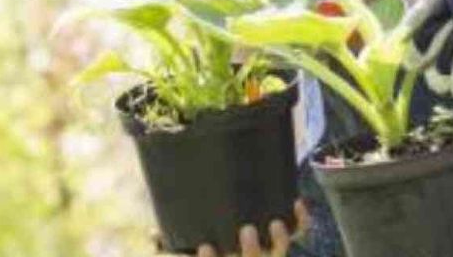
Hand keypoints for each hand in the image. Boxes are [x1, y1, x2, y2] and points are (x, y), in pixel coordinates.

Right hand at [174, 200, 309, 256]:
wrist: (246, 248)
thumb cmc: (216, 248)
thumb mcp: (192, 249)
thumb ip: (172, 244)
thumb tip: (152, 234)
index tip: (206, 246)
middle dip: (251, 249)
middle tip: (247, 230)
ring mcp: (268, 252)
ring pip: (279, 251)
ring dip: (279, 239)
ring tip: (275, 222)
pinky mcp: (283, 237)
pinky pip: (299, 231)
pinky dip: (300, 219)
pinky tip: (296, 202)